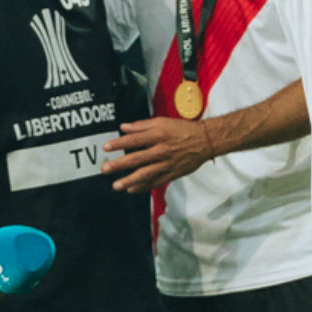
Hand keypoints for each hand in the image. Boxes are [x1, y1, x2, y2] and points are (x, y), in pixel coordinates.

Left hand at [100, 117, 215, 192]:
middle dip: (119, 165)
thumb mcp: (162, 122)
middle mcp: (162, 150)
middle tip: (105, 169)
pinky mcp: (173, 173)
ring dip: (129, 180)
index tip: (105, 147)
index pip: (134, 140)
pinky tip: (131, 189)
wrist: (206, 141)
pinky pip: (156, 182)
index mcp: (158, 135)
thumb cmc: (183, 129)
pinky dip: (143, 187)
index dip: (119, 143)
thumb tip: (124, 127)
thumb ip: (142, 125)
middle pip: (137, 158)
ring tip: (116, 186)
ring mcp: (167, 164)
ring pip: (146, 174)